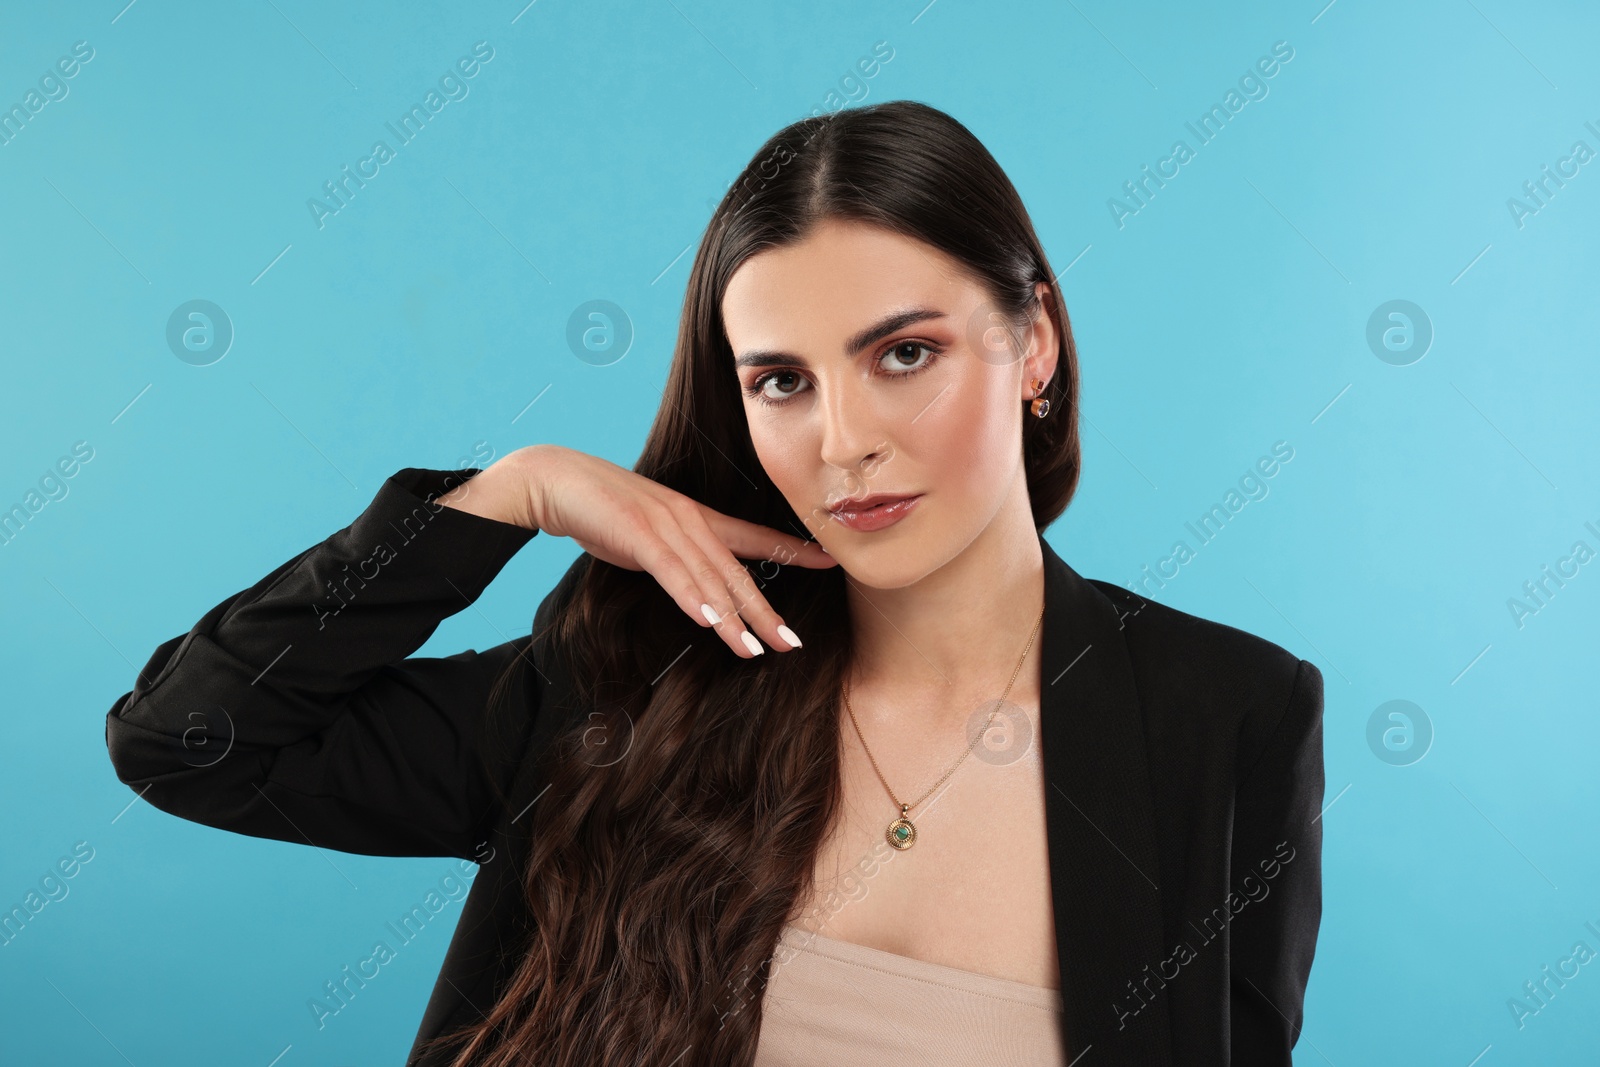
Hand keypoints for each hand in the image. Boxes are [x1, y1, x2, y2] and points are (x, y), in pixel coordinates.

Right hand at [521, 444, 835, 657]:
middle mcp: (690, 521)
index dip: (793, 550)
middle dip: (765, 611)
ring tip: (754, 650)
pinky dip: (692, 598)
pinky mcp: (639, 535)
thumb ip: (676, 558)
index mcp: (697, 519)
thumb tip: (695, 584)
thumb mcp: (649, 536)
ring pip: (709, 578)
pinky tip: (709, 621)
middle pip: (737, 572)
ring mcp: (666, 527)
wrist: (557, 481)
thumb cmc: (602, 511)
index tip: (829, 561)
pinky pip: (672, 572)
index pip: (754, 537)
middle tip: (792, 643)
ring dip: (732, 618)